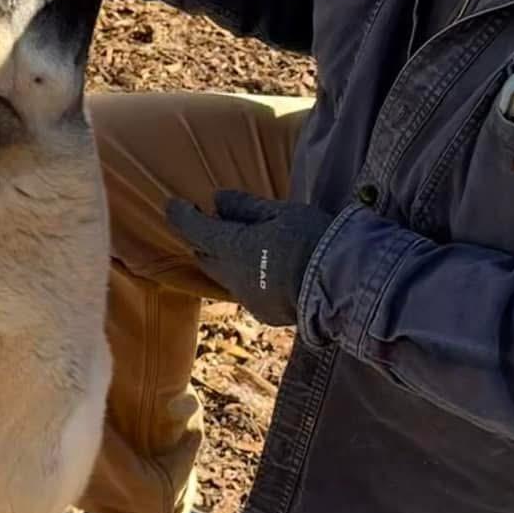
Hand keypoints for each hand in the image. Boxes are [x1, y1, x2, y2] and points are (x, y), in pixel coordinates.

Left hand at [166, 190, 333, 326]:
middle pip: (204, 255)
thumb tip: (217, 200)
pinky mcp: (263, 312)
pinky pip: (245, 290)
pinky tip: (262, 269)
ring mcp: (247, 297)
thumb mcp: (281, 214)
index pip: (195, 229)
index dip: (180, 215)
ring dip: (222, 260)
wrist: (341, 286)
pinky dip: (245, 276)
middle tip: (204, 222)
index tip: (171, 204)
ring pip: (223, 275)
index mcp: (232, 247)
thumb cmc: (312, 239)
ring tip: (236, 244)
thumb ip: (246, 208)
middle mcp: (232, 276)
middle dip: (201, 239)